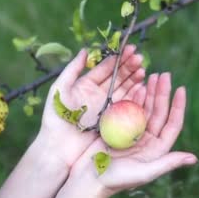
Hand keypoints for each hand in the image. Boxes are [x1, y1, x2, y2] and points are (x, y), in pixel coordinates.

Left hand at [35, 45, 146, 168]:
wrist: (58, 148)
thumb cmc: (55, 118)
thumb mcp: (60, 89)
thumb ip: (72, 69)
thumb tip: (85, 50)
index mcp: (86, 85)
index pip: (105, 68)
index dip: (118, 59)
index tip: (130, 49)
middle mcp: (98, 94)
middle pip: (118, 77)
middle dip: (130, 67)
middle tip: (141, 59)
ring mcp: (106, 107)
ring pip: (124, 90)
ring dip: (134, 80)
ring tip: (143, 71)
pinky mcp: (113, 120)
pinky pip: (126, 106)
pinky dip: (135, 97)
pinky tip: (143, 87)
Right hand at [68, 73, 196, 197]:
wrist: (87, 180)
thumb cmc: (116, 180)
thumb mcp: (144, 173)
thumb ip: (167, 163)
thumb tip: (193, 158)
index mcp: (157, 149)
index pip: (172, 123)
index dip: (178, 106)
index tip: (181, 88)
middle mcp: (147, 139)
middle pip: (158, 111)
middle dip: (162, 92)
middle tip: (163, 74)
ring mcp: (131, 132)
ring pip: (144, 107)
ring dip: (149, 92)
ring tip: (152, 75)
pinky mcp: (117, 128)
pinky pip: (127, 108)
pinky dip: (132, 96)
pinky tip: (135, 85)